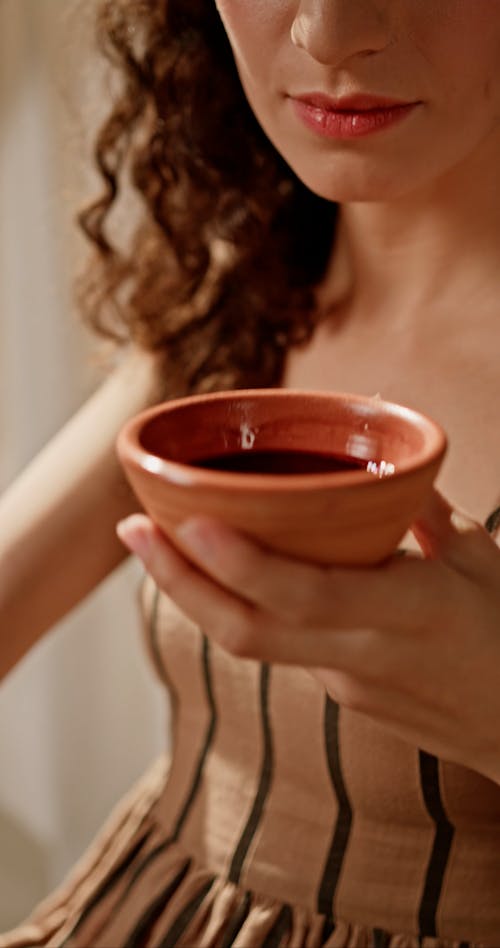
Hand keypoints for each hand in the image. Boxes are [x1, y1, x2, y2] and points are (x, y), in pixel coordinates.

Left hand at [116, 491, 499, 783]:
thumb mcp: (482, 559)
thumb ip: (425, 507)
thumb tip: (389, 451)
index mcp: (407, 612)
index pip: (307, 594)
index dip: (241, 564)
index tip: (187, 522)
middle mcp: (364, 654)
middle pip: (248, 630)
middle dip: (180, 582)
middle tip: (133, 529)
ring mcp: (345, 683)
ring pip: (251, 642)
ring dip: (195, 596)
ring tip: (156, 544)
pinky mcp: (339, 696)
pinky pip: (276, 647)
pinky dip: (238, 609)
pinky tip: (219, 574)